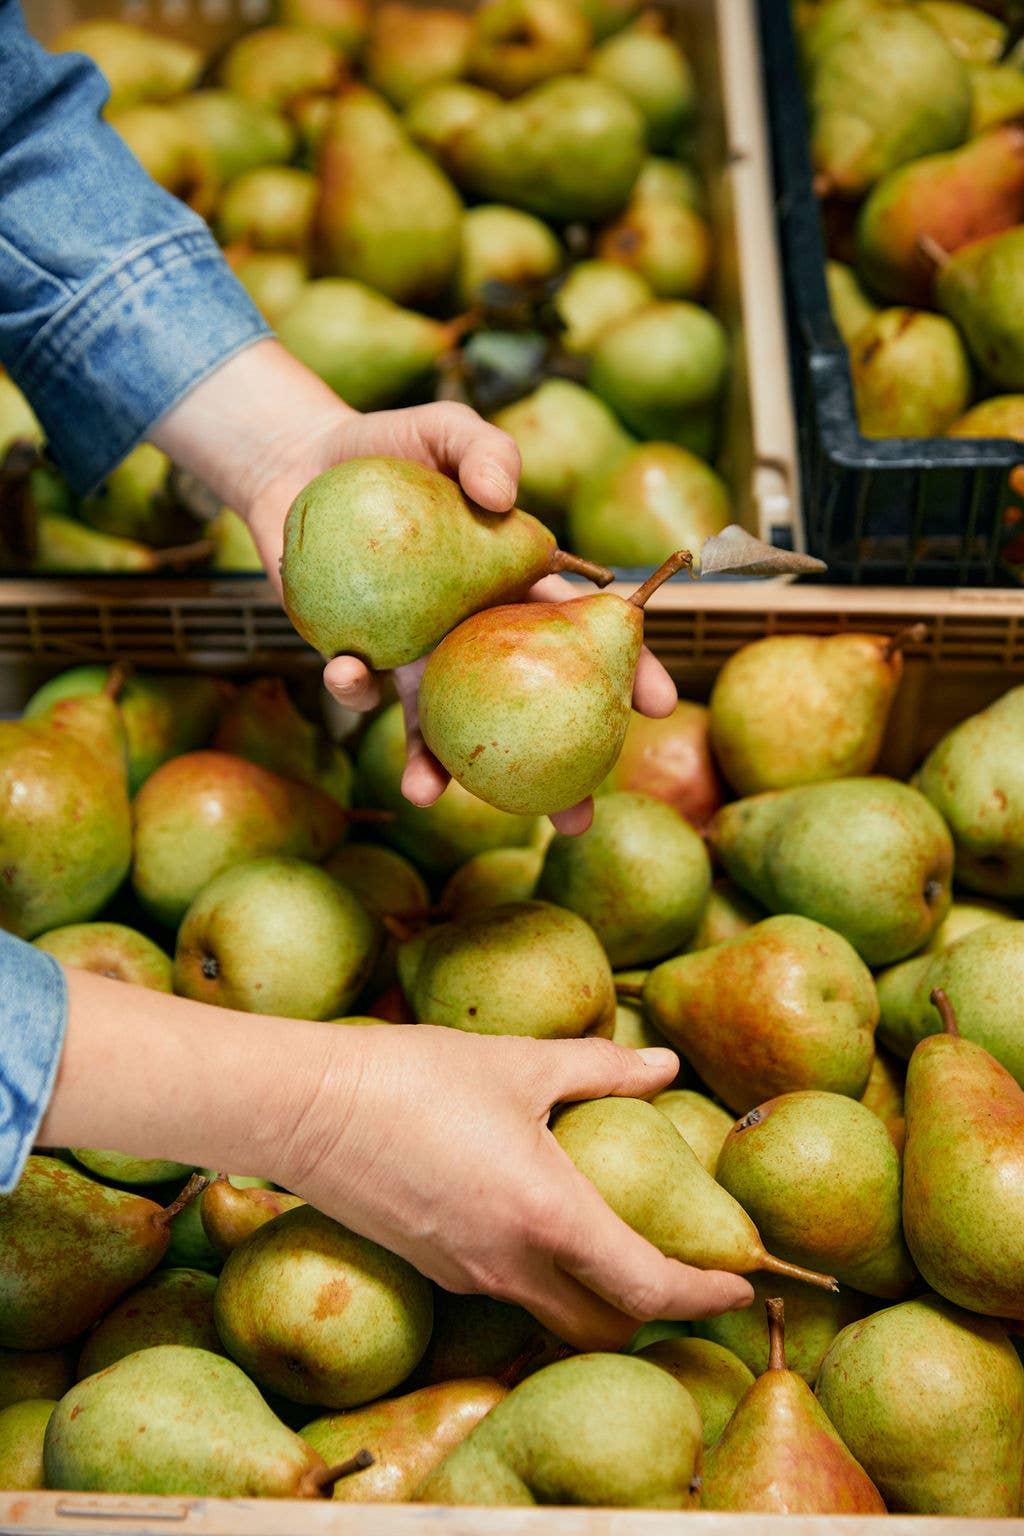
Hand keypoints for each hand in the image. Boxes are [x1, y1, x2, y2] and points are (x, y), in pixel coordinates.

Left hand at [150, 340, 676, 832]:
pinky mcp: (359, 654)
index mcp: (514, 588)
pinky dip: (354, 688)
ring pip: (439, 726)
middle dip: (552, 772)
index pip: (582, 633)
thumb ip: (480, 447)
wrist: (300, 462)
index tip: (654, 705)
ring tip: (431, 792)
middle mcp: (472, 635)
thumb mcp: (442, 429)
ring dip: (436, 765)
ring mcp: (417, 654)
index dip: (625, 669)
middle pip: (525, 711)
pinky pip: (361, 687)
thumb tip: (502, 494)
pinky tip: (348, 674)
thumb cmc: (388, 446)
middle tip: (573, 816)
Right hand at [279, 1026, 753, 1348]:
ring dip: (598, 1296)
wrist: (305, 1107)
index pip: (646, 1286)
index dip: (704, 1294)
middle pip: (605, 1325)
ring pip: (555, 1313)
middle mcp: (510, 1264)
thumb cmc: (414, 1075)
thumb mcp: (517, 1063)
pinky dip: (546, 1275)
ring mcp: (467, 1275)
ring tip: (621, 1243)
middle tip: (686, 1268)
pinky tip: (543, 1221)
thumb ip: (600, 1069)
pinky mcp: (434, 1268)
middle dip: (655, 1311)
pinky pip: (510, 1291)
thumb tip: (664, 1066)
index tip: (742, 1286)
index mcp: (546, 1215)